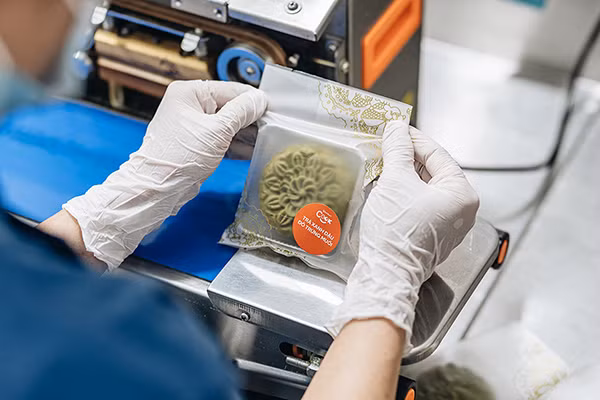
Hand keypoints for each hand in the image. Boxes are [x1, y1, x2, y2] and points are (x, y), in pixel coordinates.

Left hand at [63, 80, 265, 268]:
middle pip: (231, 108)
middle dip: (251, 120)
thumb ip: (241, 112)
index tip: (274, 110)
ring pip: (229, 126)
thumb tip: (259, 100)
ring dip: (247, 135)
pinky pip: (222, 140)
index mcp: (190, 92)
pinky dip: (236, 146)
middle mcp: (190, 105)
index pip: (231, 90)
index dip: (253, 101)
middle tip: (273, 128)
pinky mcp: (197, 144)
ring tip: (266, 141)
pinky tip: (253, 151)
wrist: (158, 188)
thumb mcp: (217, 131)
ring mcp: (194, 126)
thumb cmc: (179, 156)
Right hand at [326, 121, 478, 348]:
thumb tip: (397, 128)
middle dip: (407, 158)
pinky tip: (386, 187)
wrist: (387, 274)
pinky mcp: (431, 236)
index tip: (396, 128)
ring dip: (403, 176)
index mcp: (462, 194)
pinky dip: (403, 194)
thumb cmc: (397, 231)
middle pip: (432, 172)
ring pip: (424, 189)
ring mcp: (447, 225)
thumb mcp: (396, 181)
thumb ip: (398, 150)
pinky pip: (419, 205)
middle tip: (386, 145)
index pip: (438, 154)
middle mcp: (461, 211)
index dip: (413, 139)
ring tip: (383, 163)